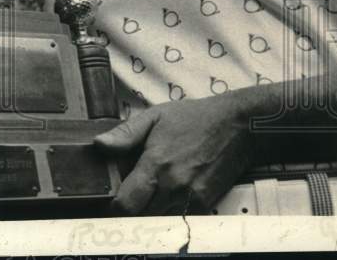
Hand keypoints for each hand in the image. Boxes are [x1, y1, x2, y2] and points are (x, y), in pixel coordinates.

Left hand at [94, 93, 253, 214]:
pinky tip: (170, 192)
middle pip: (141, 216)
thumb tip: (99, 144)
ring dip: (151, 210)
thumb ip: (125, 134)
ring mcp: (191, 198)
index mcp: (156, 164)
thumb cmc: (194, 118)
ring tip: (151, 190)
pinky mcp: (205, 204)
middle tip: (130, 192)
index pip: (126, 204)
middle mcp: (173, 186)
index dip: (115, 205)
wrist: (237, 125)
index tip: (112, 197)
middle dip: (132, 207)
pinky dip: (171, 210)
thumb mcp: (155, 117)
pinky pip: (180, 217)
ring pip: (160, 219)